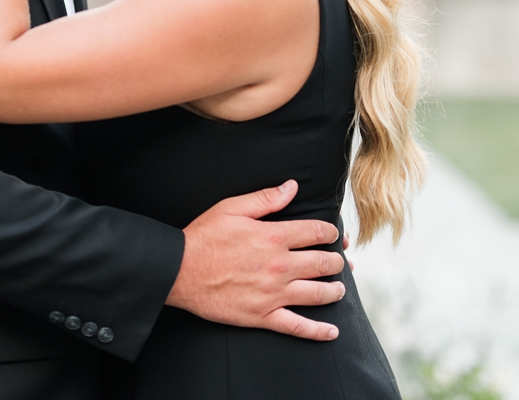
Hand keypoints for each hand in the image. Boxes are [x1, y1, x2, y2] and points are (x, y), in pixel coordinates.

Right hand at [166, 180, 345, 340]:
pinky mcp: (263, 316)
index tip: (333, 235)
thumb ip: (265, 198)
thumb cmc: (203, 237)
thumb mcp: (232, 208)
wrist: (179, 271)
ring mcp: (273, 294)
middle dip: (336, 262)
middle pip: (322, 263)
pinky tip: (332, 332)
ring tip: (339, 289)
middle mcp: (279, 266)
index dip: (330, 232)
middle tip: (339, 262)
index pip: (315, 232)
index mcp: (273, 237)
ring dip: (334, 291)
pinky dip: (318, 331)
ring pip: (317, 294)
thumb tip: (292, 187)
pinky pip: (298, 327)